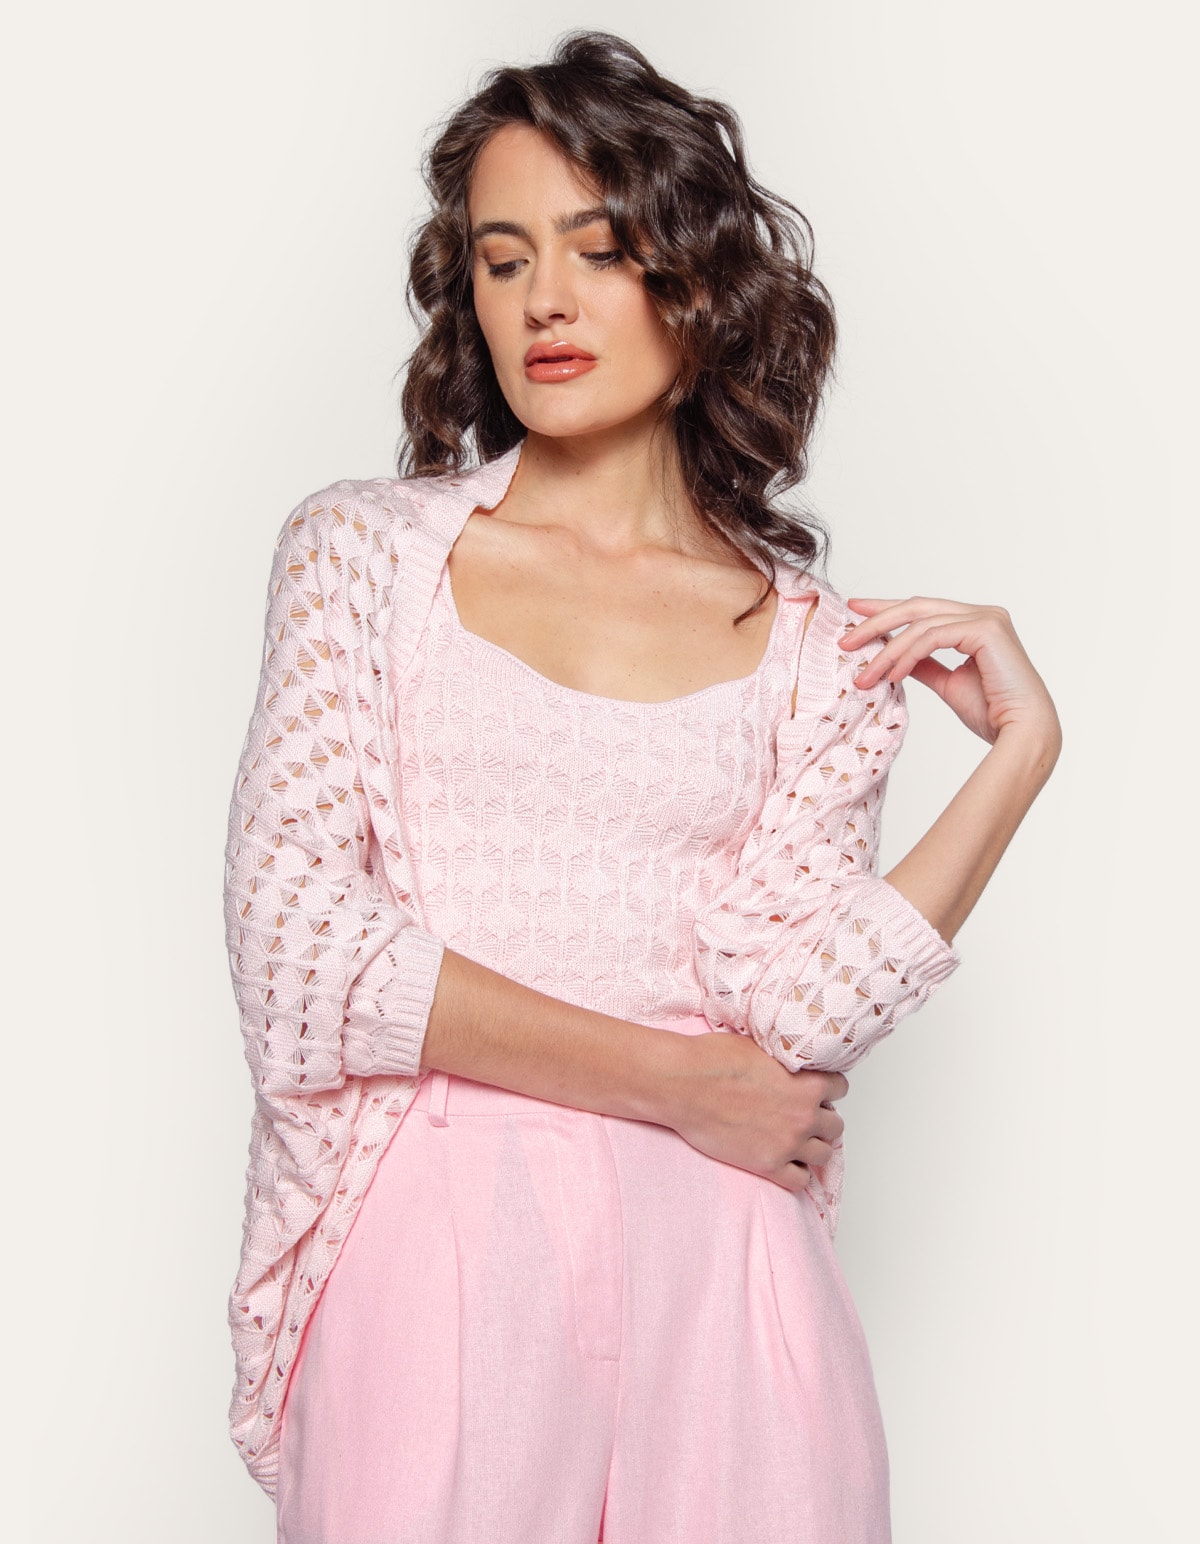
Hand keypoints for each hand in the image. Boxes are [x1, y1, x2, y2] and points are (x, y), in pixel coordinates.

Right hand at [666, 1030, 847, 1193]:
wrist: (685, 1084)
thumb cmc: (714, 1060)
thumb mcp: (760, 1046)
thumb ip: (784, 1060)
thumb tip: (787, 1061)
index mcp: (807, 1083)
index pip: (841, 1089)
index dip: (827, 1089)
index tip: (814, 1091)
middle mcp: (803, 1116)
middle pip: (835, 1125)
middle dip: (821, 1120)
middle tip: (802, 1116)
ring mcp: (788, 1144)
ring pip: (824, 1154)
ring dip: (812, 1147)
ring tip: (795, 1140)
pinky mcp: (768, 1165)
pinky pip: (800, 1180)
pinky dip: (796, 1173)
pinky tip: (784, 1162)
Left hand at [840, 595, 1060, 751]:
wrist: (1021, 732)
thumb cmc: (992, 712)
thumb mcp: (947, 683)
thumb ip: (924, 664)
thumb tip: (896, 658)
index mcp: (976, 623)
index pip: (923, 610)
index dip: (887, 609)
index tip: (855, 612)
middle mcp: (983, 614)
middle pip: (917, 607)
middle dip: (877, 621)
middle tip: (846, 640)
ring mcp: (987, 618)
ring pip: (920, 624)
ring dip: (887, 651)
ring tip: (865, 675)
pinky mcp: (986, 629)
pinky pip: (932, 637)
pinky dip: (907, 655)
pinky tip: (891, 675)